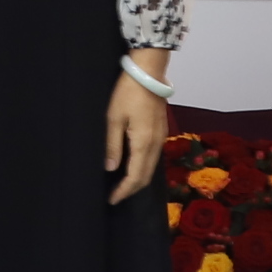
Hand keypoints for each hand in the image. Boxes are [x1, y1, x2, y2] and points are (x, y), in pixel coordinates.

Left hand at [106, 62, 168, 201]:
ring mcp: (160, 137)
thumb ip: (112, 145)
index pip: (135, 176)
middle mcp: (156, 144)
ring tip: (122, 185)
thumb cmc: (127, 92)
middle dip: (131, 189)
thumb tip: (110, 169)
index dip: (123, 191)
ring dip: (138, 179)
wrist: (148, 72)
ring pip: (151, 167)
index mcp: (143, 143)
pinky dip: (143, 167)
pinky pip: (154, 157)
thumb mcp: (113, 118)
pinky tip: (133, 166)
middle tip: (115, 196)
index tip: (112, 199)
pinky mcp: (161, 130)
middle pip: (146, 176)